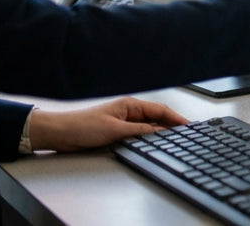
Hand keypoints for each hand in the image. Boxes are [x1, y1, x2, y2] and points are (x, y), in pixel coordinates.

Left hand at [28, 97, 189, 152]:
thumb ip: (140, 131)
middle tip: (187, 134)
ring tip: (175, 139)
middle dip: (173, 124)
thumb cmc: (82, 126)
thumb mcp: (115, 130)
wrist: (60, 134)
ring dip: (161, 132)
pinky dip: (149, 138)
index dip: (176, 118)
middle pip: (158, 117)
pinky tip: (154, 143)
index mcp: (130, 105)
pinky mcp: (118, 132)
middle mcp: (129, 112)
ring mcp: (124, 122)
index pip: (160, 110)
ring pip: (150, 126)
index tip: (189, 125)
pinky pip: (140, 134)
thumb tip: (161, 132)